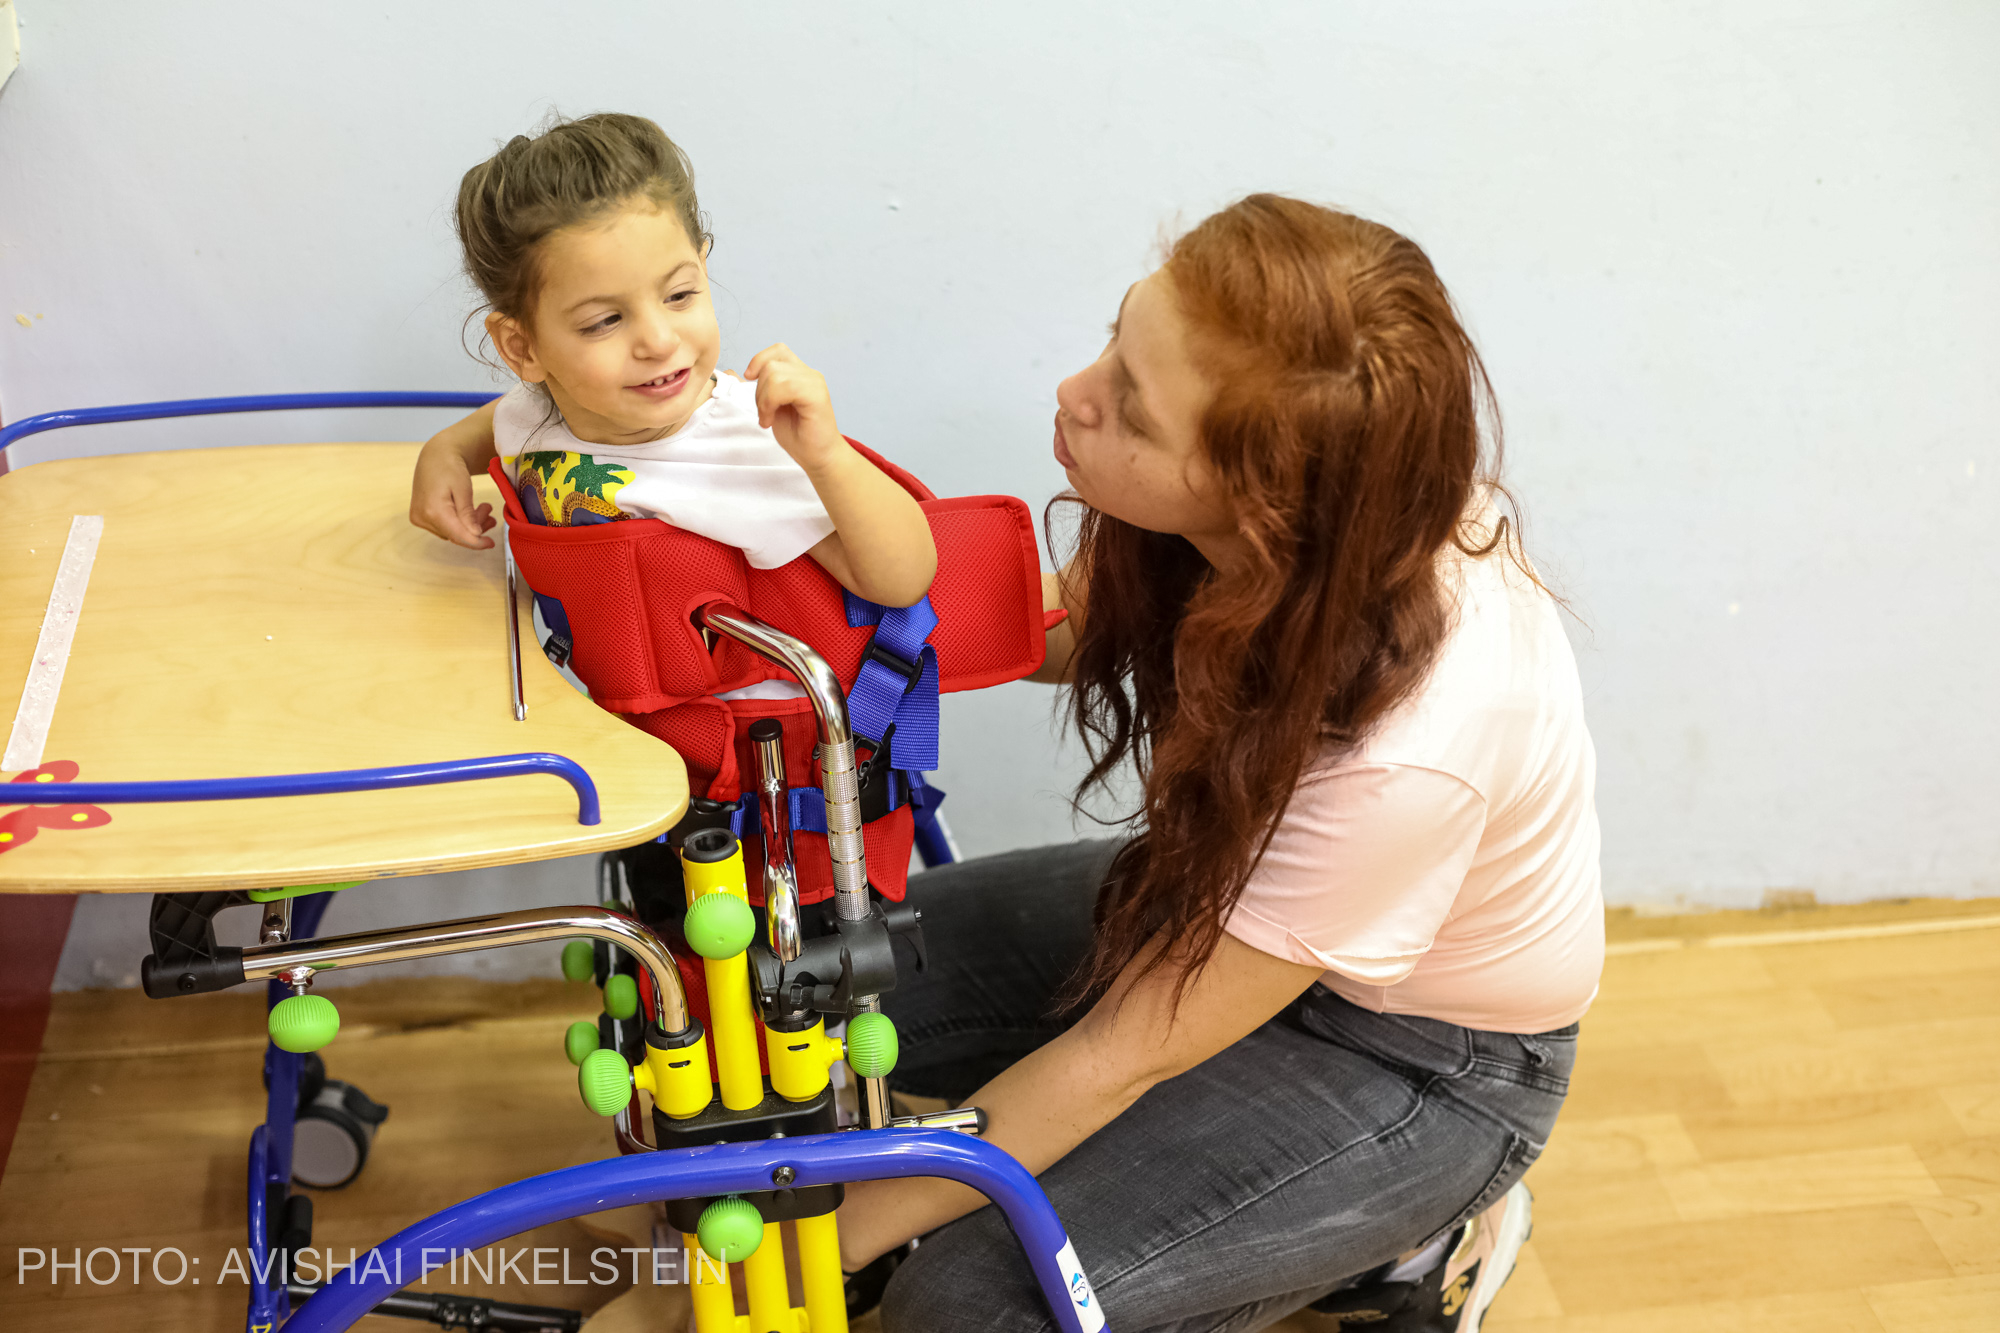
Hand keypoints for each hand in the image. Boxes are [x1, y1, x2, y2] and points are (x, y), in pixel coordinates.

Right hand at [409, 436, 495, 548]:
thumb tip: (475, 535)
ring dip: (469, 524)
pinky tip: (470, 512)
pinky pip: (444, 527)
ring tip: (484, 509)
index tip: (491, 543)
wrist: (434, 456)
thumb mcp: (463, 488)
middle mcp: (422, 517)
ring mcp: (419, 518)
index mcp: (433, 510)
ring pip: (451, 532)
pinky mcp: (420, 517)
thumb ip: (468, 513)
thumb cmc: (449, 467)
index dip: (477, 542)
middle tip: (489, 512)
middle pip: (455, 534)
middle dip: (475, 528)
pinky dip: (459, 522)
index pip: (458, 535)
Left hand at [743, 343, 844, 472]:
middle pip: (770, 364)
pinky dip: (770, 404)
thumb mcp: (775, 405)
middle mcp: (810, 375)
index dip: (759, 361)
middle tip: (764, 413)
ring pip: (774, 375)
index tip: (750, 379)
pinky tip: (771, 420)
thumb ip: (767, 386)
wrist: (818, 457)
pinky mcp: (817, 395)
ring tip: (768, 418)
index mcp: (801, 374)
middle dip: (758, 390)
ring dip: (763, 399)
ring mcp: (814, 383)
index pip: (778, 351)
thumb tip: (745, 373)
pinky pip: (785, 386)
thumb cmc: (799, 435)